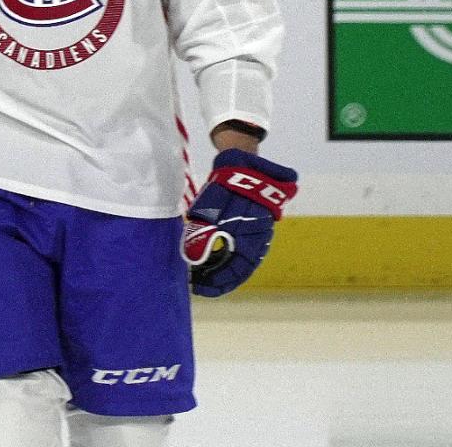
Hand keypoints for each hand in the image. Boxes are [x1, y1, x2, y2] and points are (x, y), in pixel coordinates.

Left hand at [181, 148, 297, 296]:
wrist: (244, 162)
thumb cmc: (227, 186)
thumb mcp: (209, 211)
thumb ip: (202, 237)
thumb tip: (193, 262)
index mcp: (252, 240)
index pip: (237, 273)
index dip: (218, 285)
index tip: (198, 289)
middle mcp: (258, 241)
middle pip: (239, 269)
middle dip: (218, 279)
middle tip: (197, 283)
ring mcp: (257, 232)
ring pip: (239, 259)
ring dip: (221, 267)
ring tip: (200, 272)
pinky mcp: (252, 225)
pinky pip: (239, 247)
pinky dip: (225, 255)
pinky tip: (209, 256)